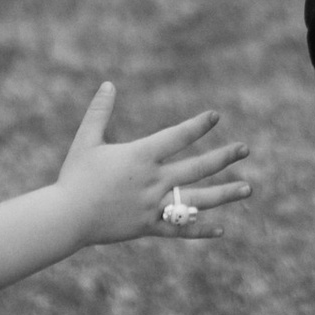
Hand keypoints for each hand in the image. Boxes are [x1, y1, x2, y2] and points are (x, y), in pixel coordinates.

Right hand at [53, 82, 252, 247]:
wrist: (67, 217)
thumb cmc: (75, 176)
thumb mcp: (86, 140)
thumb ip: (99, 112)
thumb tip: (108, 84)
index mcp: (140, 156)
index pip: (177, 137)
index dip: (198, 126)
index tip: (216, 116)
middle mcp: (153, 181)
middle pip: (197, 168)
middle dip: (224, 157)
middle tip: (245, 149)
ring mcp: (153, 206)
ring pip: (197, 200)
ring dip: (225, 194)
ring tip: (248, 188)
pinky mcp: (149, 227)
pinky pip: (180, 230)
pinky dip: (200, 230)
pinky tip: (221, 229)